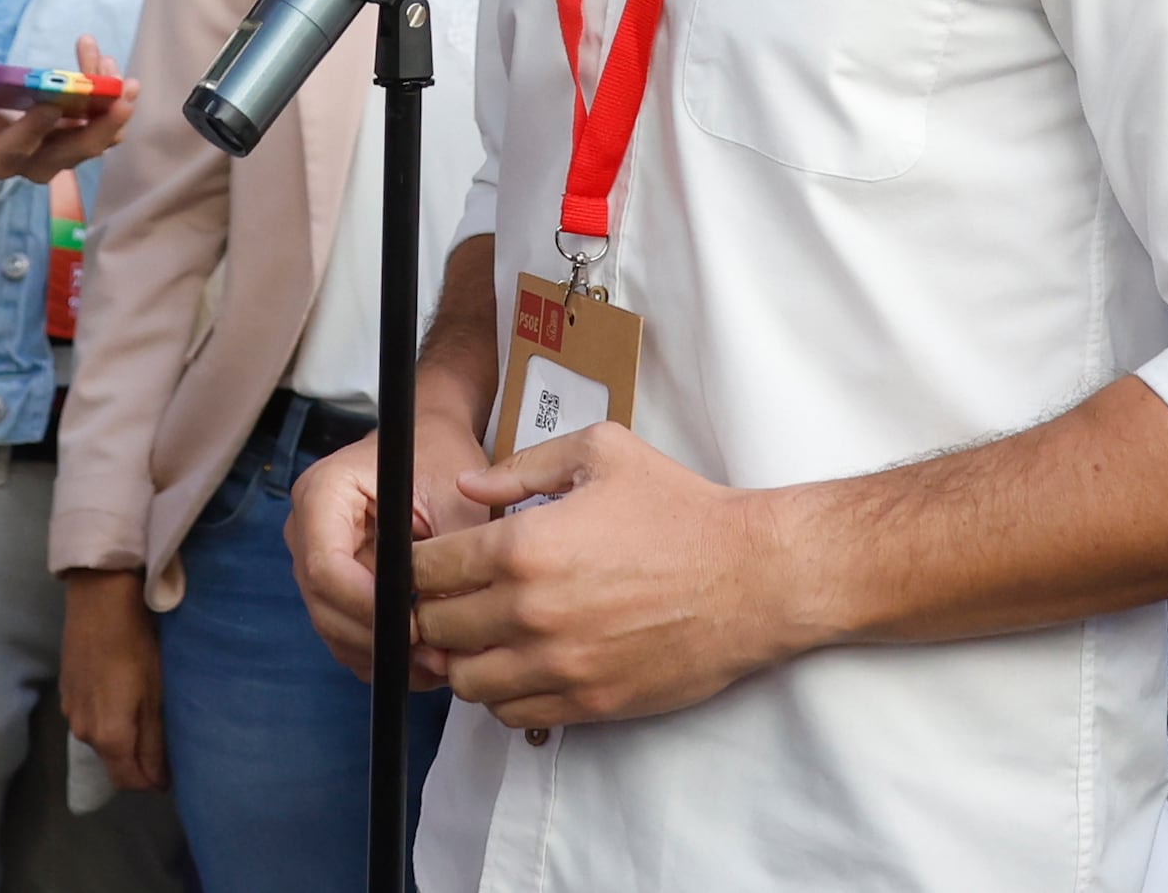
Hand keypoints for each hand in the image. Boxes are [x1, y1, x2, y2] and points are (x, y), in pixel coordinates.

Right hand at [0, 35, 137, 183]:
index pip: (18, 148)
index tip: (52, 103)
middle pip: (73, 152)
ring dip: (111, 104)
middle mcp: (35, 163)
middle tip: (124, 92)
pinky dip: (108, 94)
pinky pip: (99, 121)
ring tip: (114, 68)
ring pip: (94, 135)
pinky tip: (104, 62)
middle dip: (102, 124)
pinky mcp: (76, 138)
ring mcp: (61, 153)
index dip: (35, 129)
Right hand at [59, 571, 167, 790]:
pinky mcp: (64, 692)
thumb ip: (154, 744)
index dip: (152, 782)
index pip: (129, 781)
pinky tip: (119, 693)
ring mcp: (69, 712)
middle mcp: (83, 732)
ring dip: (121, 739)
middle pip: (113, 763)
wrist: (99, 600)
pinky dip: (105, 718)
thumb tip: (159, 781)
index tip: (171, 771)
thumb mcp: (154, 696)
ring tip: (142, 713)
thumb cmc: (136, 646)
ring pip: (100, 741)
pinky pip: (88, 719)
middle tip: (162, 742)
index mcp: (108, 737)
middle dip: (137, 762)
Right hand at [290, 415, 485, 679]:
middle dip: (376, 638)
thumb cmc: (440, 459)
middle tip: (434, 657)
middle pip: (324, 605)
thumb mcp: (454, 500)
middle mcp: (306, 528)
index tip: (413, 625)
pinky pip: (344, 633)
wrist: (429, 445)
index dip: (365, 606)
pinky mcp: (330, 585)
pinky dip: (379, 652)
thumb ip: (448, 557)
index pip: (325, 566)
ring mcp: (313, 559)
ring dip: (380, 653)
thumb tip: (448, 621)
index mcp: (323, 492)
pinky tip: (420, 660)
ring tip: (436, 664)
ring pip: (333, 627)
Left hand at [411, 425, 802, 731]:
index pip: (425, 570)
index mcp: (525, 547)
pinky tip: (521, 663)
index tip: (431, 561)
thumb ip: (523, 467)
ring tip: (485, 635)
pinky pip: (511, 714)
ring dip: (463, 659)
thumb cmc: (681, 511)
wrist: (750, 577)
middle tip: (454, 597)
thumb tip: (469, 487)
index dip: (417, 564)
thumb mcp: (602, 453)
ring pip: (464, 682)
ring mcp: (558, 666)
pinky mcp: (587, 704)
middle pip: (435, 630)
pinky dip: (502, 693)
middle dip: (433, 612)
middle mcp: (531, 613)